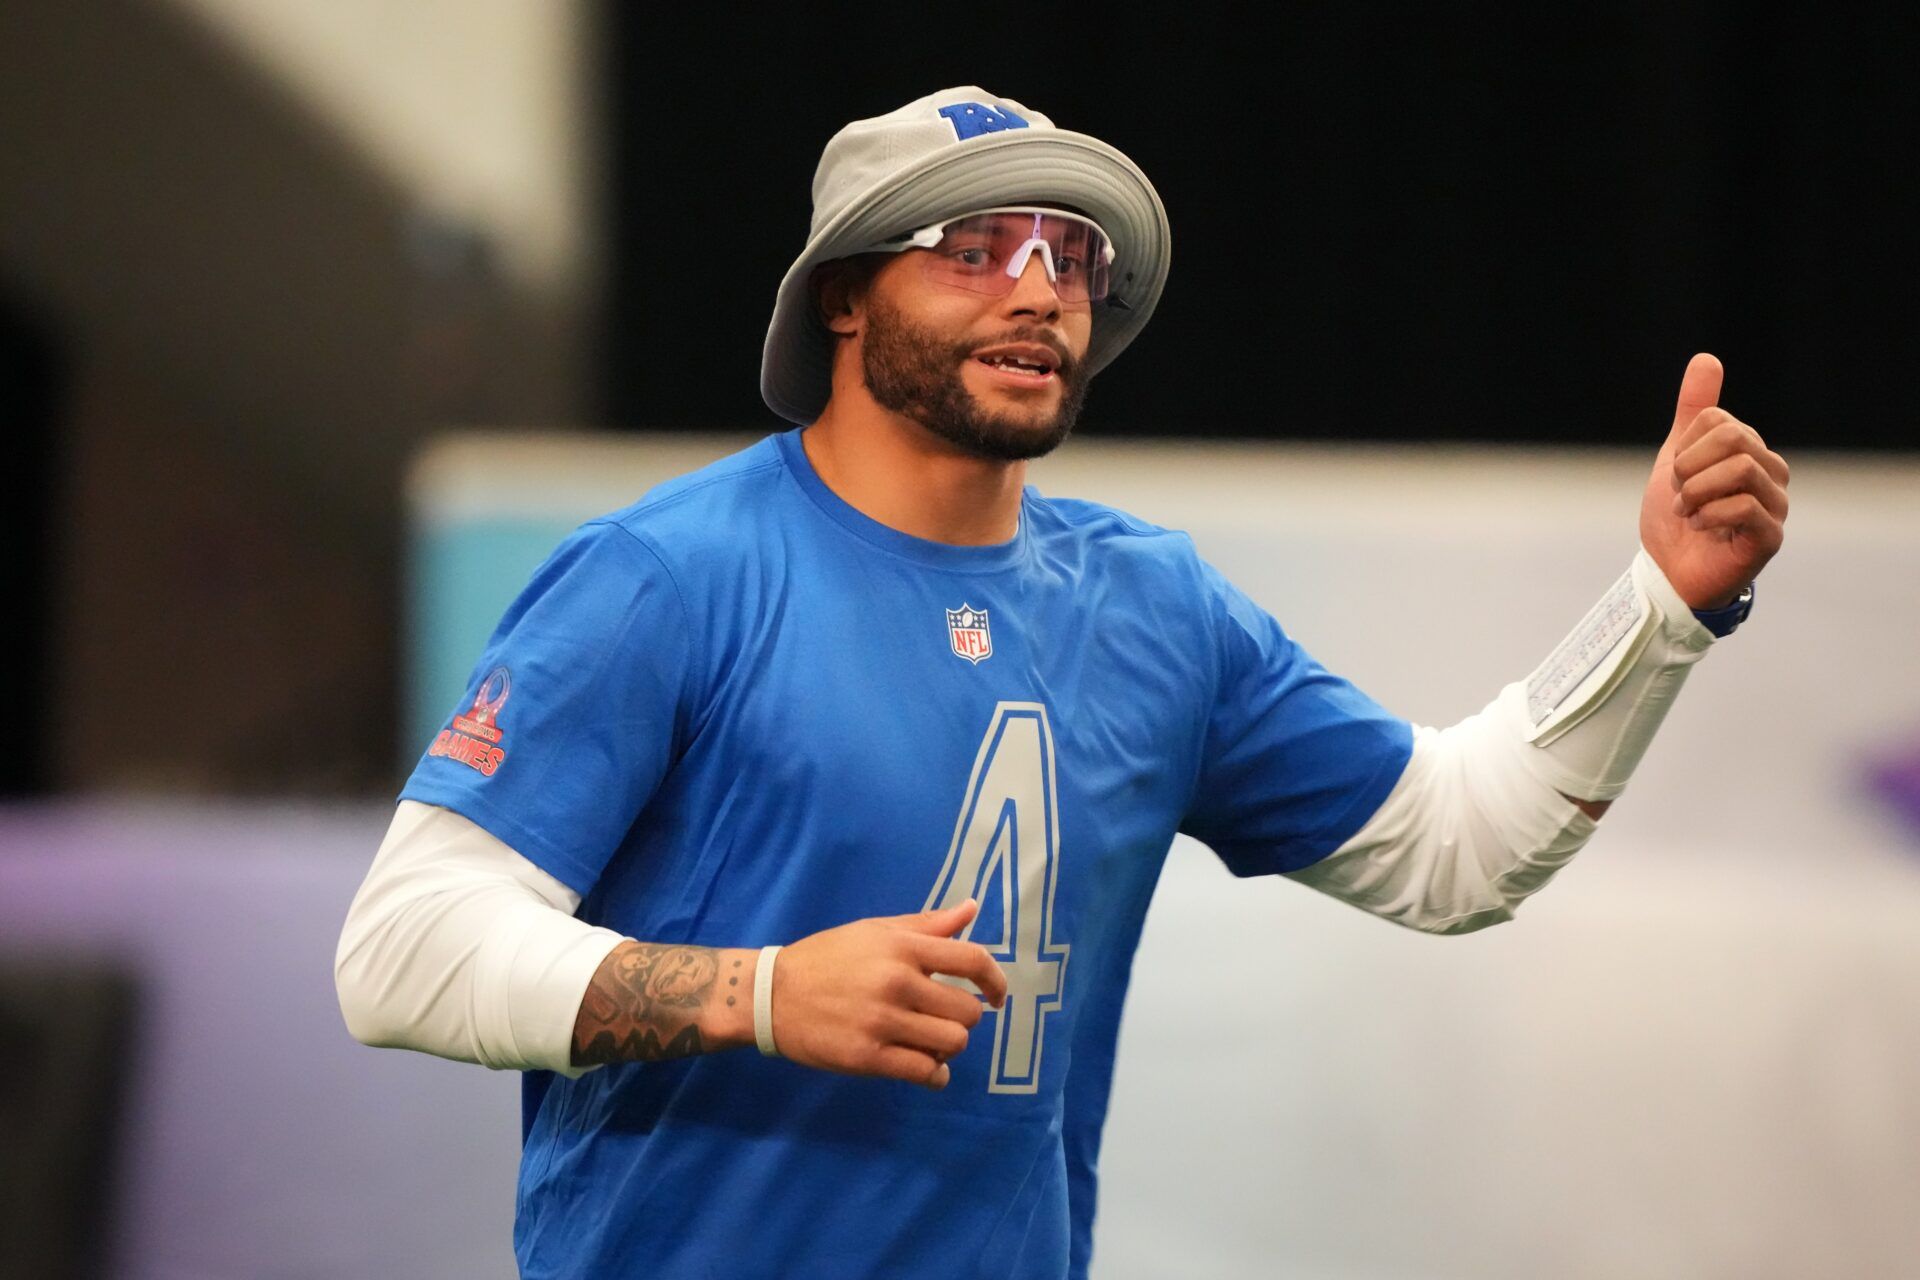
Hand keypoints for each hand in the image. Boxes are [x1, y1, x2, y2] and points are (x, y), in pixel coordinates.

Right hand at [771, 899, 1007, 1089]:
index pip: (971, 960)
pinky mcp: (868, 1057)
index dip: (995, 980)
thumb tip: (972, 909)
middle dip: (964, 1019)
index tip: (997, 996)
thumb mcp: (875, 930)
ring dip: (949, 1047)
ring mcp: (883, 1022)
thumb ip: (926, 924)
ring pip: (951, 1043)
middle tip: (944, 1019)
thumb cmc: (827, 957)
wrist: (772, 994)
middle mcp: (898, 982)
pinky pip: (925, 1072)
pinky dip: (936, 1075)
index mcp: (902, 947)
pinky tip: (928, 1069)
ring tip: (931, 1041)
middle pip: (967, 1011)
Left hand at [1639, 353, 1789, 608]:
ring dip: (1696, 492)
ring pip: (1741, 469)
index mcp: (1750, 451)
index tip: (1676, 475)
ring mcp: (1775, 506)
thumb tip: (1706, 358)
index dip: (1684, 447)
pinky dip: (1707, 514)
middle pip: (1734, 438)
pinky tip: (1698, 528)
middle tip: (1679, 494)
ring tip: (1686, 512)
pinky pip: (1743, 506)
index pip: (1718, 421)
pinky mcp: (1769, 537)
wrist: (1670, 574)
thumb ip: (1694, 411)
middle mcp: (1771, 474)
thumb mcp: (1677, 456)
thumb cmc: (1678, 517)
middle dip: (1689, 467)